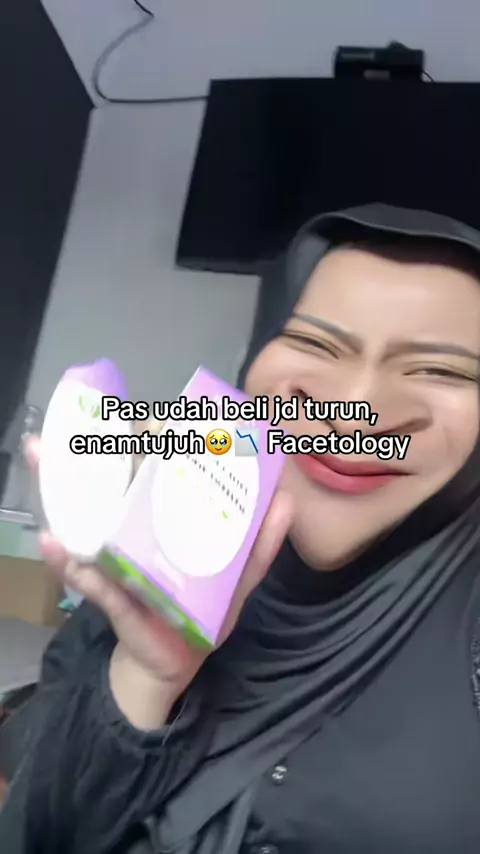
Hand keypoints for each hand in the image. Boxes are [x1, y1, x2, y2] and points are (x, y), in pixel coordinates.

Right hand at [28, 424, 291, 718]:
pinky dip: (68, 561)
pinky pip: (86, 576)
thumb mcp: (240, 576)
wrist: (178, 660)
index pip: (152, 471)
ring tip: (40, 456)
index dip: (145, 440)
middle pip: (108, 487)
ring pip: (84, 519)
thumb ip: (262, 544)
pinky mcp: (109, 593)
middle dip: (83, 456)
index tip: (142, 414)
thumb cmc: (207, 610)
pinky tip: (52, 542)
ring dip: (59, 490)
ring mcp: (118, 558)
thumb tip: (286, 500)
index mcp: (166, 520)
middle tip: (68, 427)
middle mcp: (136, 530)